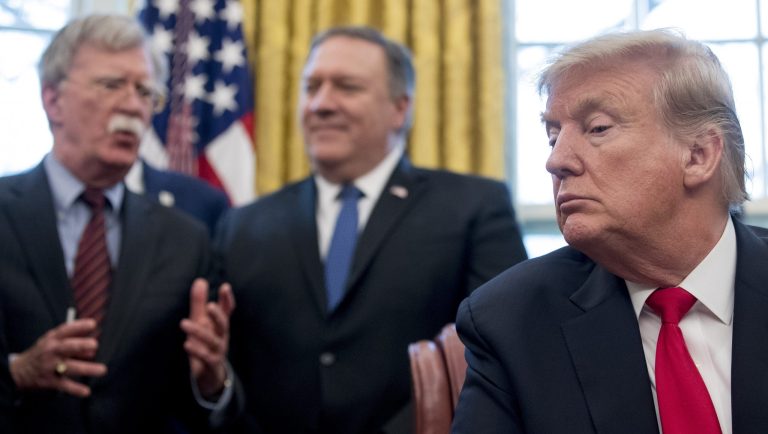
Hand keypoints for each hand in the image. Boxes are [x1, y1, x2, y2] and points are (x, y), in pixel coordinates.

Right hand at [9, 319, 106, 396]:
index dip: (79, 326)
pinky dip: (76, 389)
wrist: (18, 372)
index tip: (92, 324)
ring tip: (102, 370)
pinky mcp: (49, 381)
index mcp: (52, 339)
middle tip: (95, 344)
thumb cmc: (42, 353)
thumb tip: (92, 351)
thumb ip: (72, 344)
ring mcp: (50, 366)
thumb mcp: (52, 343)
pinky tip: (86, 391)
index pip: (66, 330)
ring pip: (70, 367)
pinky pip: (64, 385)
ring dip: (87, 369)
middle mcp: (51, 351)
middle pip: (68, 347)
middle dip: (81, 345)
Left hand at [181, 278, 234, 398]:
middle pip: (223, 324)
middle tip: (209, 306)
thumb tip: (200, 280)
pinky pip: (206, 357)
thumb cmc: (206, 343)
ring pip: (212, 341)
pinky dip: (198, 351)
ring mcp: (218, 351)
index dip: (227, 300)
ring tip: (184, 323)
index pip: (227, 310)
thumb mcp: (201, 322)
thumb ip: (199, 303)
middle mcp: (221, 336)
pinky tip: (187, 344)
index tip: (225, 287)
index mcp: (220, 325)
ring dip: (199, 332)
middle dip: (217, 315)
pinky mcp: (211, 364)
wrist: (211, 375)